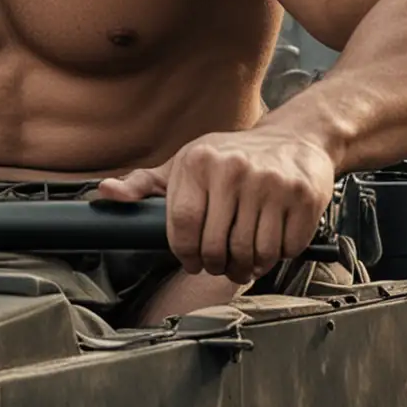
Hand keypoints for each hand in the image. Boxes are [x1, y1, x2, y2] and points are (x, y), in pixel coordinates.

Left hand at [96, 129, 334, 284]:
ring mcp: (270, 183)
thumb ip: (144, 183)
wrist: (293, 139)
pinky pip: (284, 249)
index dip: (184, 253)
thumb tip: (104, 192)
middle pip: (216, 245)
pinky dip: (276, 257)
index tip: (190, 261)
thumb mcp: (184, 164)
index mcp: (199, 162)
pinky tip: (270, 243)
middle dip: (215, 265)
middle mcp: (233, 169)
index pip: (183, 226)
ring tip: (243, 259)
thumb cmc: (230, 157)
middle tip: (219, 264)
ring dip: (246, 267)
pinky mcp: (302, 197)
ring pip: (251, 253)